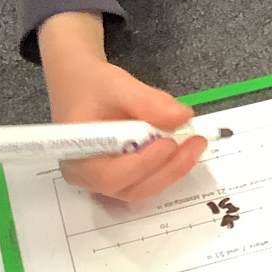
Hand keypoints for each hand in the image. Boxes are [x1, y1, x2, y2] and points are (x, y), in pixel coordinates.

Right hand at [37, 12, 207, 201]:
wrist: (80, 83)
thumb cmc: (91, 85)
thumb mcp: (117, 85)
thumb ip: (148, 101)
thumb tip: (183, 117)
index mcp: (76, 157)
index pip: (110, 176)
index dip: (142, 164)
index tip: (169, 142)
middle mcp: (88, 178)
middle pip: (130, 188)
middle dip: (167, 169)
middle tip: (195, 143)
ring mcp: (105, 181)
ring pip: (143, 188)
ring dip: (172, 169)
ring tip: (195, 143)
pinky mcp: (121, 176)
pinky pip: (146, 180)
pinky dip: (167, 166)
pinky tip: (184, 147)